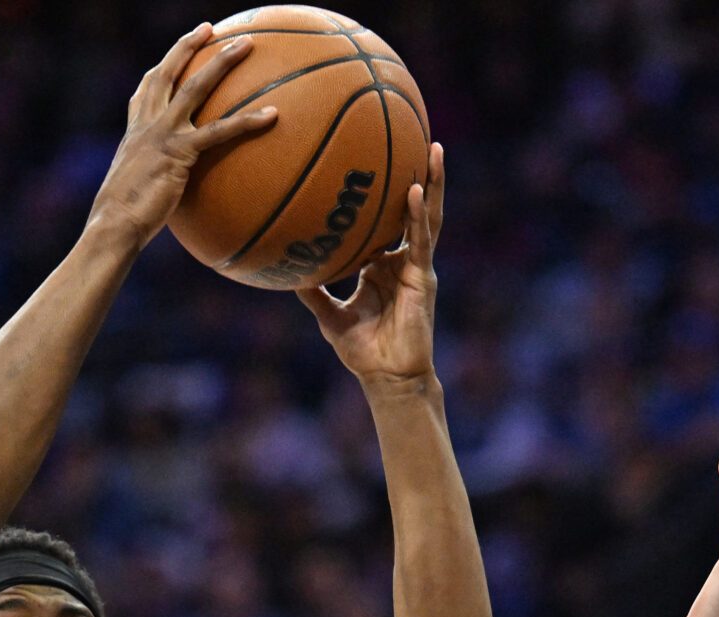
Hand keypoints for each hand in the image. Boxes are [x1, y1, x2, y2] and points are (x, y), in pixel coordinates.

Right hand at [89, 24, 279, 249]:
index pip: (147, 89)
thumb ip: (153, 183)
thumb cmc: (121, 221)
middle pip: (168, 73)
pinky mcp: (180, 152)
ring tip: (247, 43)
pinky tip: (273, 115)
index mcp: (135, 132)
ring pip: (196, 87)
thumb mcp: (133, 193)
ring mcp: (163, 134)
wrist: (113, 225)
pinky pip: (220, 131)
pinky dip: (248, 121)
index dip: (163, 67)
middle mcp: (147, 125)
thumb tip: (165, 198)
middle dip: (188, 46)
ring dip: (222, 62)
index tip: (177, 52)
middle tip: (209, 28)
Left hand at [301, 142, 444, 389]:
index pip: (384, 223)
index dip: (383, 196)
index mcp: (383, 266)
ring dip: (431, 183)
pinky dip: (417, 214)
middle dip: (417, 175)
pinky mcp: (423, 278)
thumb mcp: (329, 316)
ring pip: (426, 216)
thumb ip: (313, 290)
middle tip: (416, 138)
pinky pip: (420, 240)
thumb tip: (285, 267)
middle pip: (411, 209)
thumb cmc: (362, 350)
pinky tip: (414, 189)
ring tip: (433, 148)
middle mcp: (402, 260)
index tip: (374, 165)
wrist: (388, 377)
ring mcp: (416, 267)